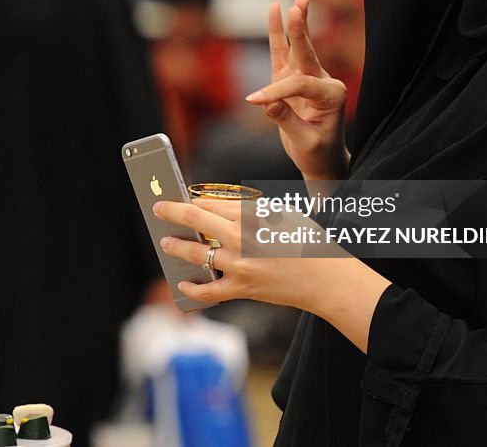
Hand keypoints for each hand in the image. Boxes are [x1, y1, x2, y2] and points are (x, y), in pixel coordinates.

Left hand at [155, 198, 388, 352]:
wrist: (328, 279)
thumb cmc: (307, 241)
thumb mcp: (280, 214)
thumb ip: (248, 211)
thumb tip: (216, 209)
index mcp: (252, 213)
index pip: (210, 201)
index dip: (192, 198)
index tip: (180, 196)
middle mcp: (241, 237)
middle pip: (194, 219)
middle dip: (171, 211)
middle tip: (158, 208)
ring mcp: (240, 264)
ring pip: (196, 253)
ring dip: (176, 246)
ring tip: (166, 243)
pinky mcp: (243, 289)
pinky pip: (209, 291)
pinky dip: (193, 288)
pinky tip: (184, 283)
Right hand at [246, 0, 349, 180]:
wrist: (322, 159)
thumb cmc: (317, 153)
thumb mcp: (305, 142)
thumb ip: (286, 120)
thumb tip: (264, 102)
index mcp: (332, 95)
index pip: (298, 84)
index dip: (274, 92)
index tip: (253, 101)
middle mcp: (323, 82)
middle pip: (308, 52)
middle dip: (300, 30)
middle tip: (297, 7)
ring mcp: (308, 78)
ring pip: (298, 48)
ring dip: (296, 24)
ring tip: (298, 0)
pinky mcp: (292, 79)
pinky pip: (283, 54)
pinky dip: (279, 34)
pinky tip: (276, 11)